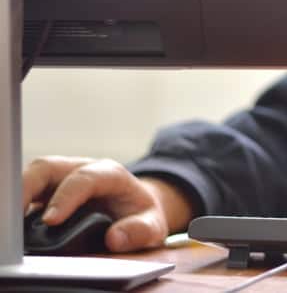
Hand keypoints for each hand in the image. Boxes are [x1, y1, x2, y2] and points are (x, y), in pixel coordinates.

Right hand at [22, 156, 194, 252]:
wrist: (136, 209)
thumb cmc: (141, 216)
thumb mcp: (153, 226)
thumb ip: (141, 230)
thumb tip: (115, 238)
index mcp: (110, 174)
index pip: (84, 178)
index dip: (65, 197)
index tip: (52, 220)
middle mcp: (82, 170)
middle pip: (47, 167)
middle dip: (27, 187)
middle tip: (16, 218)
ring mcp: (62, 179)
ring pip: (33, 176)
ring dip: (19, 194)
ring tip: (11, 223)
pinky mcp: (48, 191)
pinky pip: (28, 191)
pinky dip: (19, 205)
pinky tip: (16, 225)